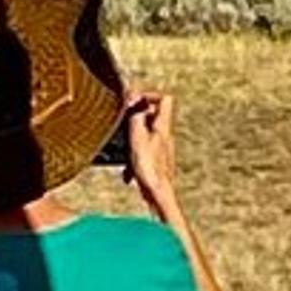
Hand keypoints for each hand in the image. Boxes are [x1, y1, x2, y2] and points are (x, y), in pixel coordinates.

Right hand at [124, 88, 180, 214]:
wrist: (159, 195)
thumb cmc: (150, 169)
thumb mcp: (137, 137)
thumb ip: (136, 116)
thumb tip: (135, 97)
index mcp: (163, 127)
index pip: (165, 99)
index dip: (149, 95)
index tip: (134, 101)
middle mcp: (165, 136)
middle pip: (153, 116)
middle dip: (136, 119)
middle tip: (125, 125)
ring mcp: (162, 149)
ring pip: (146, 136)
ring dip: (133, 140)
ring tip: (126, 150)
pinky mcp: (157, 162)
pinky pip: (143, 153)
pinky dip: (134, 158)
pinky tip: (128, 171)